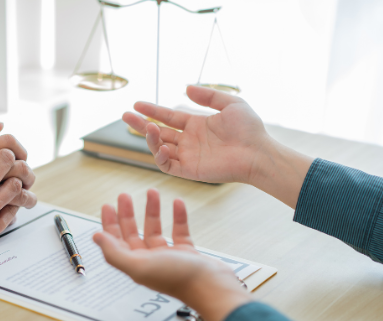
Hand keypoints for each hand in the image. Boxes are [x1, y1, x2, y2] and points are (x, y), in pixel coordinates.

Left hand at [92, 189, 250, 320]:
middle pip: (132, 233)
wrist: (212, 286)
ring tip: (152, 192)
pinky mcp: (186, 254)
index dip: (109, 224)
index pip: (115, 242)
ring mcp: (168, 257)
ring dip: (152, 211)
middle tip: (124, 196)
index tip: (107, 206)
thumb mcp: (139, 265)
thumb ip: (114, 252)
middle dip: (127, 214)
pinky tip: (177, 203)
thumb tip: (96, 237)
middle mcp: (149, 261)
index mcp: (135, 264)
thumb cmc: (177, 278)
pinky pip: (179, 231)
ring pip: (155, 229)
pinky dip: (177, 216)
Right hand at [123, 86, 313, 207]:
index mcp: (196, 126)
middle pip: (158, 132)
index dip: (152, 110)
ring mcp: (188, 156)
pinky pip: (167, 165)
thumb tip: (185, 88)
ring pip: (159, 148)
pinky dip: (159, 157)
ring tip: (147, 127)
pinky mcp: (190, 171)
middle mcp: (189, 141)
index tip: (136, 104)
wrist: (258, 152)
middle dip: (141, 124)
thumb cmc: (249, 129)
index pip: (168, 117)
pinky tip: (160, 145)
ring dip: (149, 138)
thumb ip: (208, 95)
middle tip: (125, 116)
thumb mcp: (231, 103)